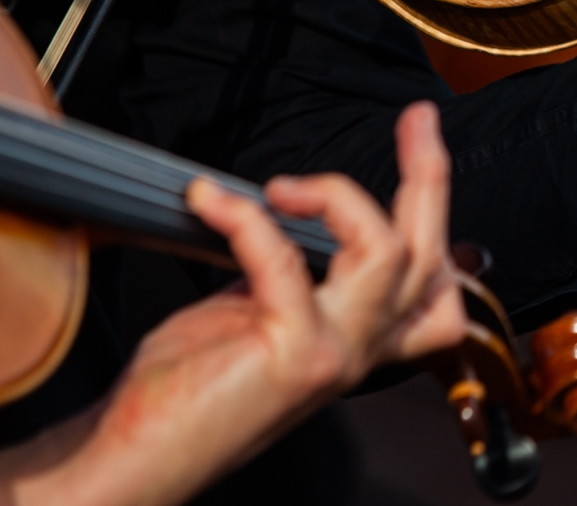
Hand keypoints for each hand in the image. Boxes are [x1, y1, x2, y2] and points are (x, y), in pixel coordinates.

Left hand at [0, 101, 464, 505]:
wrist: (138, 457)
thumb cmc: (186, 389)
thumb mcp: (255, 310)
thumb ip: (293, 271)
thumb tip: (290, 212)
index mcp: (360, 338)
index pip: (434, 280)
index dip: (438, 210)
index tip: (421, 143)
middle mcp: (361, 348)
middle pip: (426, 253)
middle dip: (428, 172)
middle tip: (418, 120)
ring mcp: (336, 352)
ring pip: (386, 250)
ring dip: (336, 194)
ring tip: (282, 187)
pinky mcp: (296, 353)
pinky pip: (284, 258)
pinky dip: (245, 218)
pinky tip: (210, 203)